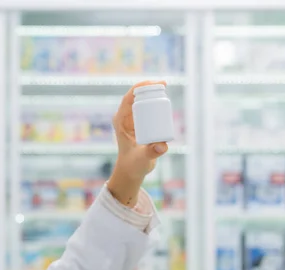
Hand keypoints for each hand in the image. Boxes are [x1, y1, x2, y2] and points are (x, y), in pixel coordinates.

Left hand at [107, 81, 168, 206]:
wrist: (132, 171)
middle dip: (148, 87)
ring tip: (164, 89)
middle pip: (136, 97)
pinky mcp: (140, 124)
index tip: (154, 83)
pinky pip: (146, 109)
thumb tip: (161, 146)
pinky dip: (154, 102)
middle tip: (164, 84)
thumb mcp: (142, 159)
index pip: (128, 99)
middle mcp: (125, 119)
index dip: (140, 87)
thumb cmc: (133, 165)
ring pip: (141, 101)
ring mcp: (132, 120)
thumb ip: (151, 153)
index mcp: (120, 121)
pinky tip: (163, 97)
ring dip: (151, 93)